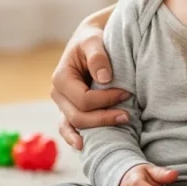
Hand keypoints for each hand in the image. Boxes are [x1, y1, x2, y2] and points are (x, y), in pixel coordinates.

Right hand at [51, 18, 131, 149]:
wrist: (89, 41)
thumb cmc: (92, 39)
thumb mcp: (94, 40)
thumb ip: (98, 56)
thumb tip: (104, 78)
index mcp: (61, 78)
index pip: (84, 99)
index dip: (106, 99)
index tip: (127, 92)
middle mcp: (58, 95)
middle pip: (79, 116)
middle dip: (104, 118)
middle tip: (128, 114)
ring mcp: (63, 105)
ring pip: (74, 125)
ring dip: (96, 129)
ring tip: (118, 129)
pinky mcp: (70, 110)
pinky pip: (69, 128)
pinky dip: (75, 137)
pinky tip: (84, 146)